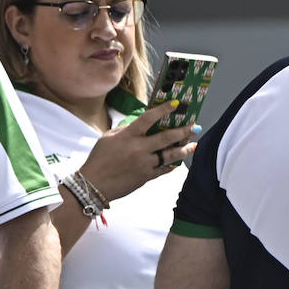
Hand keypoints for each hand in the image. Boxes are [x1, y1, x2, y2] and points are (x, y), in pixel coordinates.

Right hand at [78, 99, 200, 202]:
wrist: (94, 184)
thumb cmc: (98, 159)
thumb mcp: (107, 138)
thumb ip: (124, 129)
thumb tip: (138, 123)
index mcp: (128, 136)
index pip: (149, 118)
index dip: (164, 109)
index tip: (176, 104)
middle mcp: (139, 149)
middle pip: (166, 137)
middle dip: (183, 131)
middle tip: (194, 126)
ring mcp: (144, 164)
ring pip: (170, 155)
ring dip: (184, 149)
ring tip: (193, 145)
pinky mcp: (146, 177)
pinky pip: (164, 169)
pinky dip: (173, 165)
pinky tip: (179, 161)